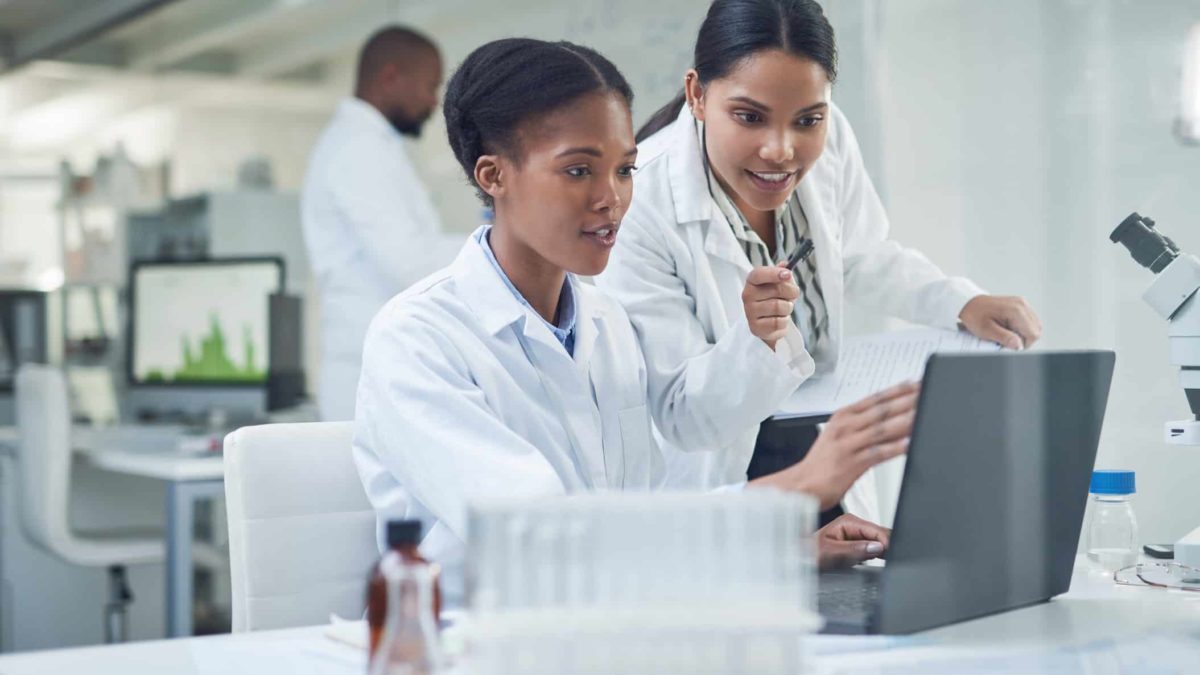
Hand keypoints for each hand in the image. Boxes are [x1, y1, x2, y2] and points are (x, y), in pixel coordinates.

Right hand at [741, 264, 799, 349]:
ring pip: (779, 307)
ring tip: (784, 309)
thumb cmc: (774, 299)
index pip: (759, 274)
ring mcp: (750, 312)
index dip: (774, 273)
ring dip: (788, 308)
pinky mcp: (755, 327)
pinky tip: (779, 319)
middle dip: (791, 293)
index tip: (788, 274)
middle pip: (777, 290)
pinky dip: (784, 321)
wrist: (768, 323)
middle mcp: (748, 295)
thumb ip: (783, 273)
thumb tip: (785, 264)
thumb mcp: (779, 283)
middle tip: (791, 296)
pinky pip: (778, 322)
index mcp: (752, 281)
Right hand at [751, 381, 917, 509]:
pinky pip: (877, 453)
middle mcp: (846, 427)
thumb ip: (861, 425)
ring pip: (882, 429)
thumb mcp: (838, 435)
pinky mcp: (851, 464)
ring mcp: (848, 444)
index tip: (917, 383)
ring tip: (925, 413)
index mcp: (843, 416)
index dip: (898, 390)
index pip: (875, 399)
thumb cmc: (821, 463)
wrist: (800, 485)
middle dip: (907, 401)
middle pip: (882, 410)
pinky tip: (910, 444)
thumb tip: (888, 419)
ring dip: (905, 420)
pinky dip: (895, 448)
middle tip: (927, 393)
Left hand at [817, 514, 890, 569]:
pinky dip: (877, 557)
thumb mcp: (831, 553)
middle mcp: (854, 526)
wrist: (801, 560)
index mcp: (849, 521)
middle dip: (886, 548)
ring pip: (880, 543)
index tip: (889, 556)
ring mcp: (857, 535)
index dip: (886, 544)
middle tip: (884, 563)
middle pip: (881, 535)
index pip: (878, 530)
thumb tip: (876, 547)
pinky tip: (870, 562)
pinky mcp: (859, 545)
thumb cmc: (810, 554)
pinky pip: (875, 549)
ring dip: (881, 553)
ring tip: (874, 563)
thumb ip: (854, 549)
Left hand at [959, 295, 1041, 350]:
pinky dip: (1021, 327)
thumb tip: (1018, 346)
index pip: (1033, 334)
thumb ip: (1005, 338)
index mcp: (1016, 310)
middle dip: (1023, 339)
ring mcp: (1021, 303)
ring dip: (1023, 333)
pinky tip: (1009, 327)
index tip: (1010, 345)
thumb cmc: (974, 315)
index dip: (1023, 343)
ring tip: (1007, 332)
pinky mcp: (1019, 305)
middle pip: (1036, 330)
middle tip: (1007, 340)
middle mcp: (1022, 304)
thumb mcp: (986, 330)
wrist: (968, 303)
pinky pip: (1028, 320)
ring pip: (1034, 325)